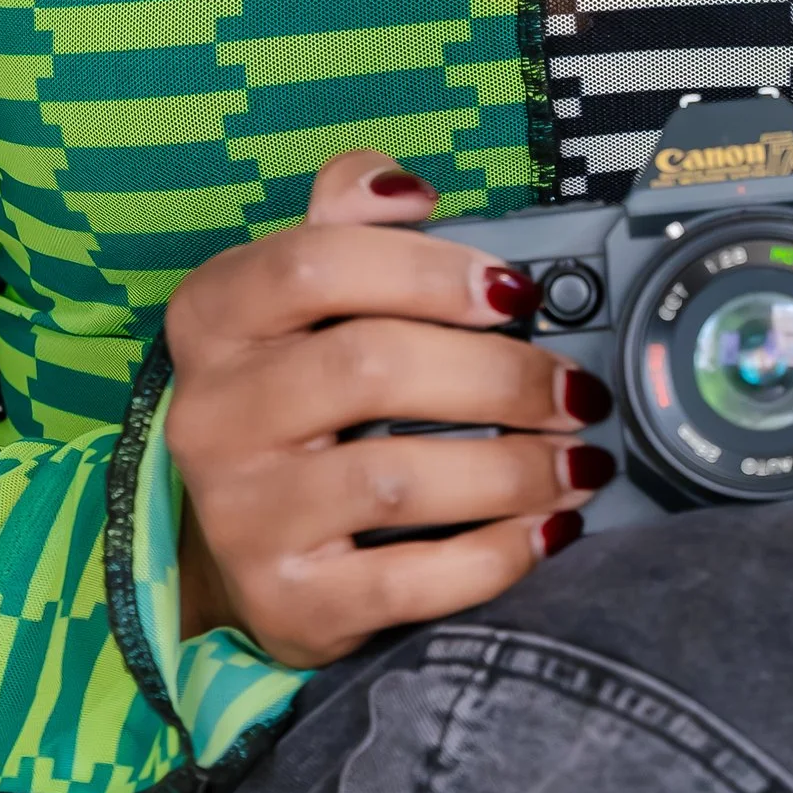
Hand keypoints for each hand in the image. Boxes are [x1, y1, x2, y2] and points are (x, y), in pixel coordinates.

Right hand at [164, 148, 610, 666]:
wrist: (238, 546)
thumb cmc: (297, 397)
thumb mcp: (298, 296)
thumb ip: (348, 221)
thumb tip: (410, 191)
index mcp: (217, 316)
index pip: (317, 263)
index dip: (430, 270)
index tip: (516, 292)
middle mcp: (214, 414)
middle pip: (370, 367)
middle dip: (501, 376)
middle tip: (576, 392)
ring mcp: (244, 515)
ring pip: (395, 479)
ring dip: (516, 470)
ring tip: (578, 464)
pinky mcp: (288, 601)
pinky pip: (409, 582)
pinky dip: (496, 556)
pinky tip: (545, 532)